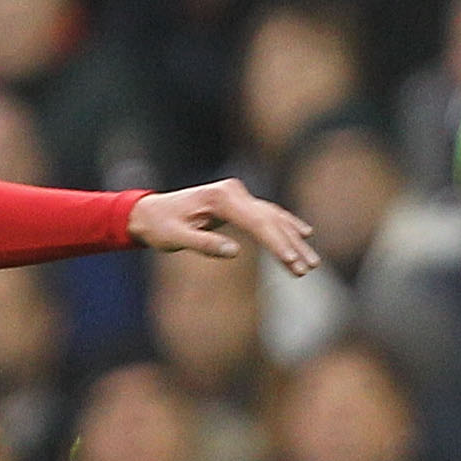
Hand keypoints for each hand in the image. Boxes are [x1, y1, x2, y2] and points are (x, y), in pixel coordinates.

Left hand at [129, 179, 319, 275]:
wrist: (149, 212)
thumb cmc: (160, 227)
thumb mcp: (175, 239)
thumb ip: (204, 244)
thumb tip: (235, 252)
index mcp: (221, 198)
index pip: (257, 222)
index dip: (277, 244)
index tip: (292, 263)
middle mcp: (233, 192)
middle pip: (270, 219)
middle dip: (291, 245)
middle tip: (308, 268)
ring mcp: (237, 194)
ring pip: (273, 217)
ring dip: (293, 239)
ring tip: (311, 263)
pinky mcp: (237, 202)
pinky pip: (266, 214)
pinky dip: (285, 226)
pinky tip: (303, 234)